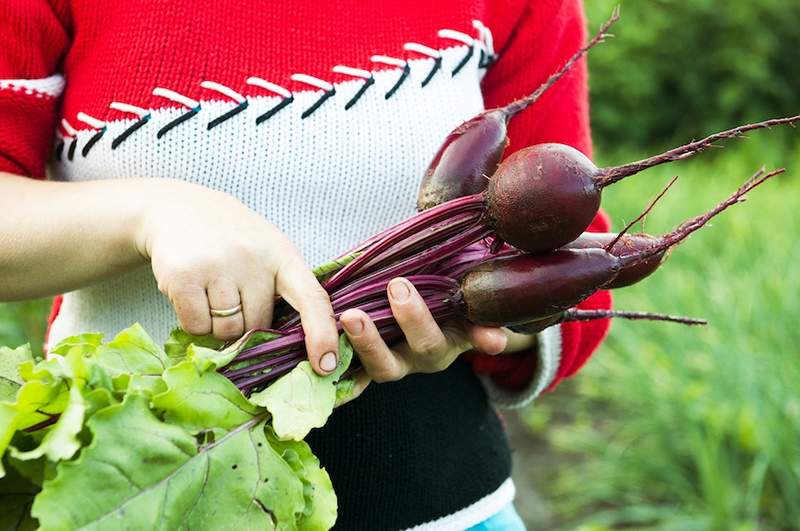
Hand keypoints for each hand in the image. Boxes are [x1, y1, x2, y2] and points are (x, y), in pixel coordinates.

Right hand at [136, 180, 338, 374]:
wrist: (178, 207)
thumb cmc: (233, 238)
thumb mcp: (268, 252)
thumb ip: (282, 290)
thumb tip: (293, 346)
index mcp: (283, 256)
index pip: (312, 299)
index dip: (322, 334)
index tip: (326, 365)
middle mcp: (254, 259)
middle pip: (258, 325)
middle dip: (245, 323)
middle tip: (231, 294)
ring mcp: (218, 266)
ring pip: (227, 331)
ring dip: (218, 325)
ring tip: (211, 292)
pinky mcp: (184, 276)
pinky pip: (196, 326)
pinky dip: (194, 321)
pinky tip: (192, 294)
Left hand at [339, 277, 525, 392]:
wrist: (416, 312)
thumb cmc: (443, 293)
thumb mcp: (463, 290)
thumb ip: (476, 292)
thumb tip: (496, 326)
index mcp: (455, 336)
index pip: (472, 334)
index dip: (483, 337)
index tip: (492, 338)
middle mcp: (425, 355)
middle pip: (424, 347)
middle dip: (413, 319)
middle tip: (398, 287)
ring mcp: (395, 362)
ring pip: (384, 365)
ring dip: (367, 342)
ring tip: (350, 316)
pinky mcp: (364, 368)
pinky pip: (351, 378)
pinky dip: (338, 380)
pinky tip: (318, 372)